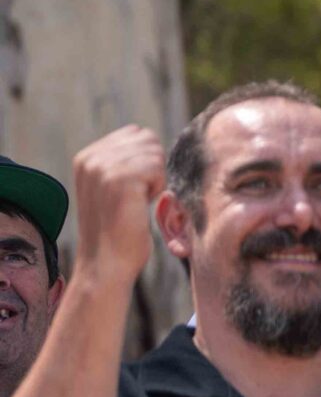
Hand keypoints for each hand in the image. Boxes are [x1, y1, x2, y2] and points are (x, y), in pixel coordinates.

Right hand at [71, 126, 166, 286]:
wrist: (106, 263)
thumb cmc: (118, 229)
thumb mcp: (112, 187)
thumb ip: (122, 160)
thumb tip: (147, 134)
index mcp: (86, 157)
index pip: (137, 133)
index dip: (147, 161)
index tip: (133, 189)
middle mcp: (90, 158)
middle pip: (148, 140)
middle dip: (153, 168)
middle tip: (136, 198)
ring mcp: (102, 168)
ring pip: (154, 153)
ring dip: (156, 179)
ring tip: (136, 202)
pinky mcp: (119, 180)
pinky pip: (157, 168)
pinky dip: (158, 187)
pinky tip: (141, 205)